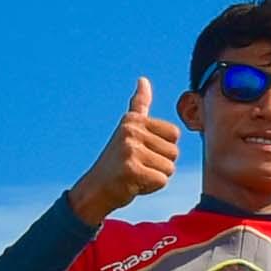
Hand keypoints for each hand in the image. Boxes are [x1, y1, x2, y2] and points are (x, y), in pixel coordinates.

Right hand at [71, 74, 184, 219]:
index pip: (175, 134)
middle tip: (138, 166)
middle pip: (174, 152)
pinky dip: (150, 187)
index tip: (142, 152)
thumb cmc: (117, 161)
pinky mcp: (131, 169)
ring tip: (135, 174)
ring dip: (155, 177)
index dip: (163, 148)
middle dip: (160, 165)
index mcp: (134, 120)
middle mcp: (131, 131)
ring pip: (169, 168)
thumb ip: (139, 105)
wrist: (95, 190)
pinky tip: (133, 184)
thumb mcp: (128, 129)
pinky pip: (161, 180)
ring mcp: (130, 150)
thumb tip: (143, 80)